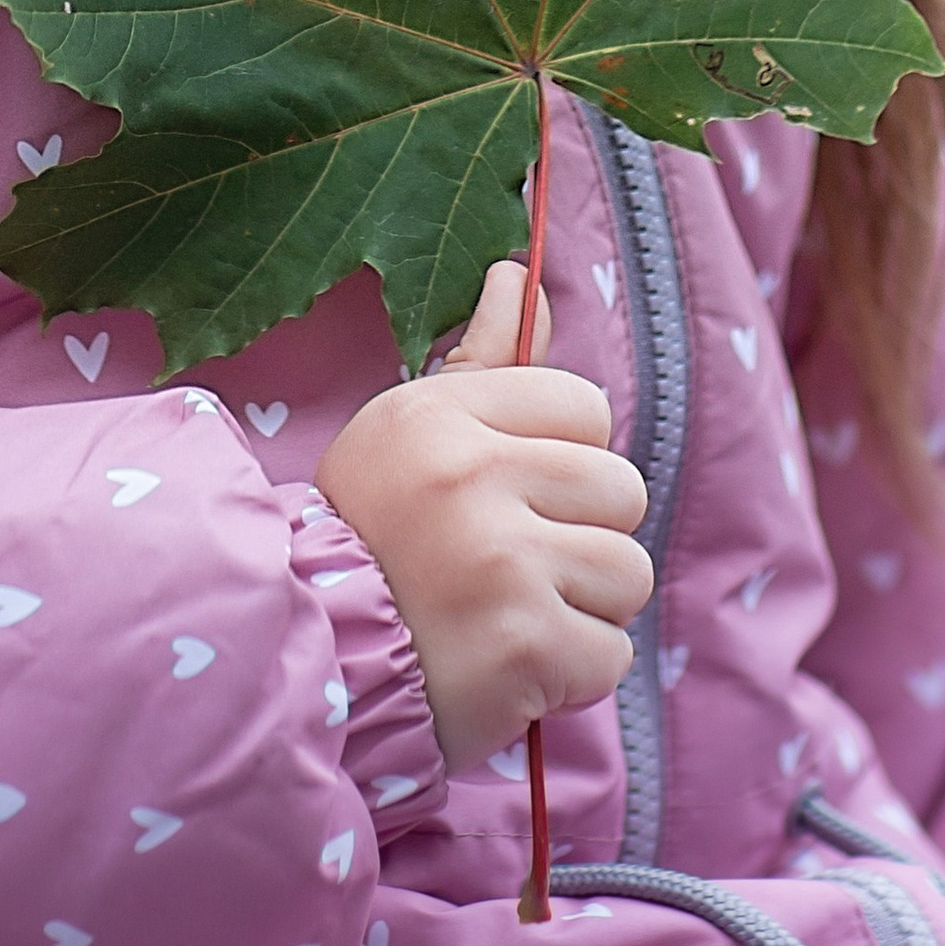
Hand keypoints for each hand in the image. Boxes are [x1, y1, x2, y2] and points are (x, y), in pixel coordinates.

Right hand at [314, 257, 652, 776]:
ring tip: (512, 614)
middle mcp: (472, 477)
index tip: (507, 494)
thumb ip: (483, 361)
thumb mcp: (409, 432)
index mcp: (441, 415)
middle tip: (509, 565)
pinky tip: (514, 665)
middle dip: (581, 534)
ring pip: (628, 572)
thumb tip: (520, 274)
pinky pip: (612, 651)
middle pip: (620, 488)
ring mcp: (502, 563)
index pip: (586, 405)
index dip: (559, 456)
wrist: (316, 666)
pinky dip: (572, 671)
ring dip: (584, 606)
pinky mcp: (525, 646)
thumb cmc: (373, 538)